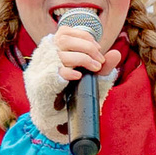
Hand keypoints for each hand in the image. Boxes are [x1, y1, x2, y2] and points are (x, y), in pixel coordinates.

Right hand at [22, 22, 121, 140]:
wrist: (58, 121)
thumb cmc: (74, 96)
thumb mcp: (92, 79)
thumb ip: (103, 66)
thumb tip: (115, 54)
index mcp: (53, 52)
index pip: (64, 32)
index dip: (83, 37)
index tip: (97, 48)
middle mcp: (44, 59)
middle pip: (63, 39)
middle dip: (87, 47)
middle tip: (98, 61)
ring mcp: (40, 72)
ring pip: (61, 54)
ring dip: (82, 58)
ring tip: (94, 68)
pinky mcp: (40, 86)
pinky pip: (52, 73)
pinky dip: (68, 72)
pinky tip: (79, 76)